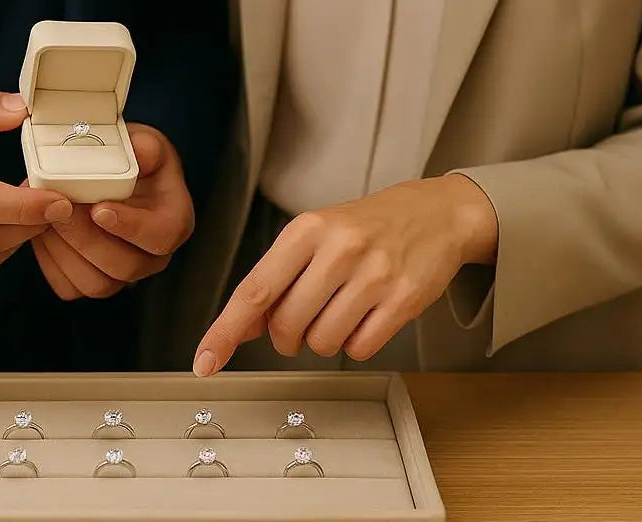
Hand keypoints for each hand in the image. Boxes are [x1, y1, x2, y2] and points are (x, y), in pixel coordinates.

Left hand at [31, 123, 194, 298]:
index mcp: (173, 222)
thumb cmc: (133, 161)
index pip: (162, 236)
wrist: (110, 176)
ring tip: (46, 219)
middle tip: (61, 210)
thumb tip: (141, 153)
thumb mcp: (145, 144)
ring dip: (65, 252)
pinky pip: (70, 287)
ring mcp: (122, 275)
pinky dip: (51, 262)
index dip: (131, 227)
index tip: (99, 209)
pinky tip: (42, 232)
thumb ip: (146, 148)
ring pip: (97, 284)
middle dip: (87, 239)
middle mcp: (152, 256)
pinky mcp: (93, 281)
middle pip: (126, 267)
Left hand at [192, 174, 498, 375]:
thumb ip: (276, 280)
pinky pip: (360, 348)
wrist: (436, 213)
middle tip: (303, 320)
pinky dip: (355, 343)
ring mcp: (375, 274)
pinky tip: (365, 317)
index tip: (205, 361)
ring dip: (322, 341)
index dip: (225, 332)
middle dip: (286, 337)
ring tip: (340, 311)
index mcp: (305, 230)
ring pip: (322, 342)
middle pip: (286, 326)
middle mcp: (339, 249)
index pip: (254, 292)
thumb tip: (240, 329)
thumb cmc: (365, 227)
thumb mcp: (313, 238)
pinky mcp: (405, 298)